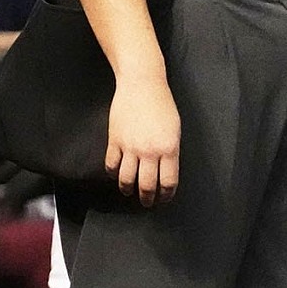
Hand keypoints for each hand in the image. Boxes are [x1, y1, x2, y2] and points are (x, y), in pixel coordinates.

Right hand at [108, 71, 179, 205]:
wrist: (142, 85)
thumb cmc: (162, 104)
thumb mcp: (175, 130)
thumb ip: (171, 151)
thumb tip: (166, 171)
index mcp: (169, 149)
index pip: (168, 182)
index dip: (166, 195)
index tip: (164, 198)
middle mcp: (149, 151)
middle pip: (147, 185)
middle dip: (147, 198)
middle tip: (147, 202)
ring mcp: (130, 147)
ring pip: (126, 179)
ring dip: (128, 189)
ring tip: (129, 191)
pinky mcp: (114, 140)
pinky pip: (111, 165)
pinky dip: (113, 173)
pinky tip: (116, 174)